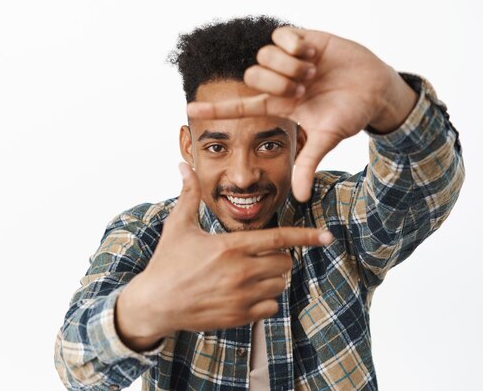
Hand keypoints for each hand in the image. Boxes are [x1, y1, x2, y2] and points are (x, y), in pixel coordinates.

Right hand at [116, 163, 330, 348]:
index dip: (306, 236)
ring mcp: (241, 297)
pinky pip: (271, 307)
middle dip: (278, 257)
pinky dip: (265, 300)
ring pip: (280, 285)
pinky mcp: (239, 317)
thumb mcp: (178, 226)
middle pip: (285, 262)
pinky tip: (245, 294)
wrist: (154, 304)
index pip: (279, 238)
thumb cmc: (167, 262)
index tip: (327, 237)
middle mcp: (240, 272)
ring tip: (248, 274)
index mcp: (230, 246)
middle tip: (258, 256)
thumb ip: (189, 195)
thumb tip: (183, 166)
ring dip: (271, 278)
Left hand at [186, 27, 417, 200]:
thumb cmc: (350, 114)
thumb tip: (299, 198)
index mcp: (279, 105)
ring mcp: (288, 60)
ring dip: (290, 66)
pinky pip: (281, 35)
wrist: (375, 88)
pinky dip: (296, 45)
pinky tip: (313, 52)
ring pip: (264, 56)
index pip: (240, 107)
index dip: (215, 108)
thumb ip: (308, 164)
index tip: (189, 110)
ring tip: (313, 71)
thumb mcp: (327, 139)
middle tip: (305, 88)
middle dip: (278, 84)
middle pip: (251, 77)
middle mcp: (278, 82)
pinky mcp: (301, 38)